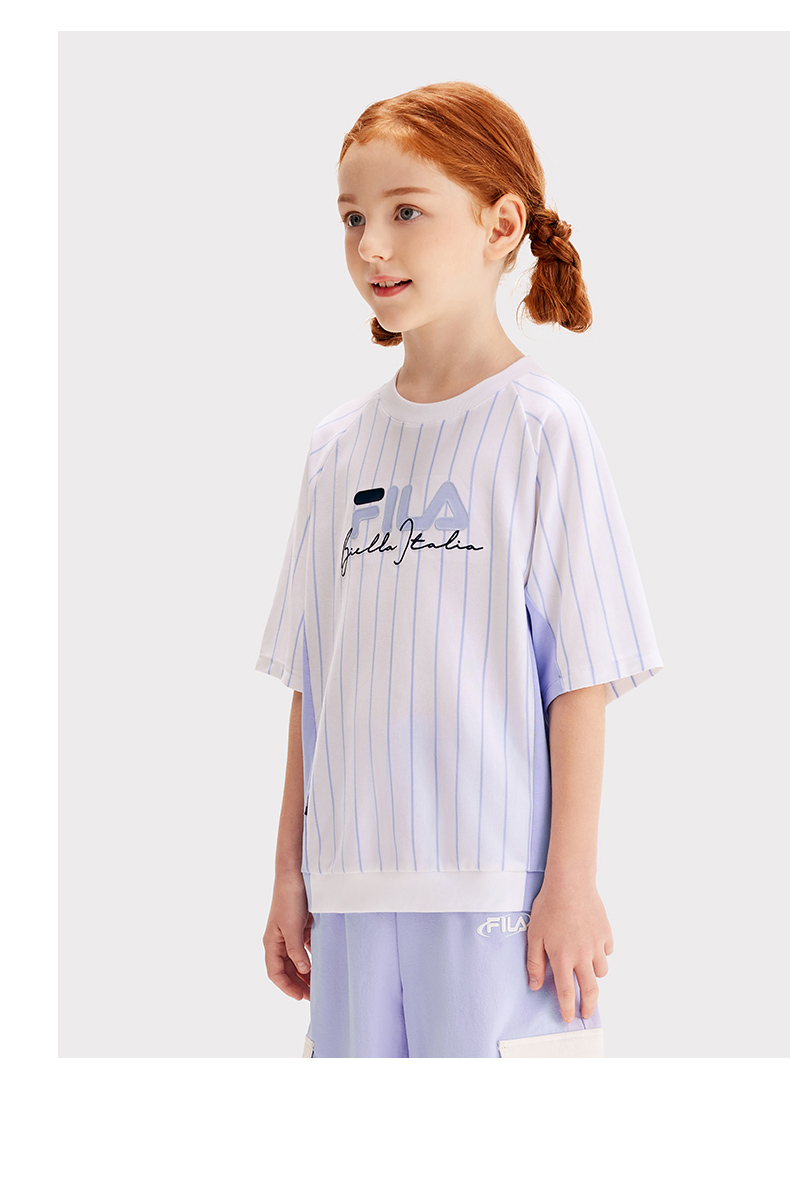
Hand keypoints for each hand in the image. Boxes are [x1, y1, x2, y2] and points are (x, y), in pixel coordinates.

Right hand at [262, 872, 312, 1000]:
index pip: (275, 973)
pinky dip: (312, 958)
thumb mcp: (292, 928)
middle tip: (314, 996)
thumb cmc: (289, 899)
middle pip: (286, 970)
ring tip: (318, 984)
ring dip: (306, 973)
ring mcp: (290, 934)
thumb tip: (303, 971)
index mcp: (271, 943)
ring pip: (296, 961)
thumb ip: (296, 951)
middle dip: (298, 983)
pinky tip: (322, 964)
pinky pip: (305, 948)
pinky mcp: (301, 927)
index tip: (301, 997)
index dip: (287, 987)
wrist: (295, 874)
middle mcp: (279, 941)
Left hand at [525, 875, 613, 1022]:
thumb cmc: (548, 907)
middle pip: (590, 990)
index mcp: (563, 958)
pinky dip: (601, 953)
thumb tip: (535, 986)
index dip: (568, 1009)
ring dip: (594, 975)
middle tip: (586, 1013)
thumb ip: (535, 963)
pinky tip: (591, 944)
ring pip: (601, 971)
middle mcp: (582, 955)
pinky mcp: (606, 933)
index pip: (567, 992)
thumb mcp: (534, 935)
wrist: (570, 883)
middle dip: (589, 1006)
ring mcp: (597, 945)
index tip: (568, 1018)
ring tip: (585, 969)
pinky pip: (607, 951)